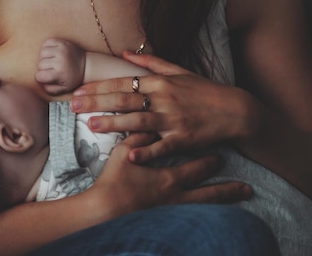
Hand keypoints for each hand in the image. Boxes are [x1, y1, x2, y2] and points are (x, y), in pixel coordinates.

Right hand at [36, 38, 85, 94]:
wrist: (86, 65)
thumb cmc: (72, 78)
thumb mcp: (63, 89)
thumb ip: (50, 90)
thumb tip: (41, 83)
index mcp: (60, 73)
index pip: (39, 76)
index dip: (40, 78)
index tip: (46, 77)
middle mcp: (61, 60)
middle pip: (40, 64)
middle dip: (43, 68)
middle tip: (50, 69)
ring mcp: (62, 49)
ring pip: (42, 53)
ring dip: (43, 58)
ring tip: (50, 61)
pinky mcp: (62, 42)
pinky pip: (46, 43)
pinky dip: (46, 47)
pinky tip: (51, 53)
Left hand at [70, 53, 258, 162]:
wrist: (235, 110)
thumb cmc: (204, 91)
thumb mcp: (178, 72)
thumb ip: (151, 63)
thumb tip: (126, 51)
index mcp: (160, 83)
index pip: (123, 83)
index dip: (99, 87)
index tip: (78, 91)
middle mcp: (164, 99)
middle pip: (125, 100)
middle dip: (98, 102)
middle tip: (74, 107)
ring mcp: (174, 119)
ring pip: (139, 121)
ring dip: (115, 124)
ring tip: (92, 126)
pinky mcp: (184, 138)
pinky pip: (163, 146)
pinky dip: (147, 151)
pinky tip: (130, 155)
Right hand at [87, 132, 251, 215]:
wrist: (105, 210)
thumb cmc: (114, 181)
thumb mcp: (124, 153)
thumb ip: (140, 139)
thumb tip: (151, 125)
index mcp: (169, 179)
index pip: (197, 169)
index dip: (210, 163)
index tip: (222, 158)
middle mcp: (177, 198)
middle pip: (209, 195)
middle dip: (227, 190)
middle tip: (246, 188)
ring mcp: (173, 213)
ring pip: (205, 212)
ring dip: (223, 207)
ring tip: (238, 208)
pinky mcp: (166, 223)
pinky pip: (193, 223)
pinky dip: (207, 222)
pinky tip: (215, 224)